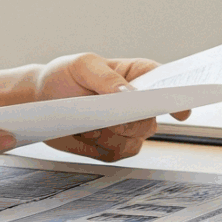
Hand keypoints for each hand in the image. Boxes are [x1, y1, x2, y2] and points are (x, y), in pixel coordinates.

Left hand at [32, 53, 185, 162]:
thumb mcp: (82, 66)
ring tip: (87, 123)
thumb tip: (129, 93)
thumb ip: (106, 79)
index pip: (166, 84)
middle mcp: (138, 103)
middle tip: (111, 118)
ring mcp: (128, 127)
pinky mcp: (112, 146)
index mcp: (138, 75)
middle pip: (152, 120)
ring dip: (110, 136)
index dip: (177, 97)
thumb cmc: (64, 76)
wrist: (41, 102)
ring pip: (135, 141)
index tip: (181, 110)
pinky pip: (117, 154)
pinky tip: (84, 134)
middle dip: (132, 123)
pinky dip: (100, 147)